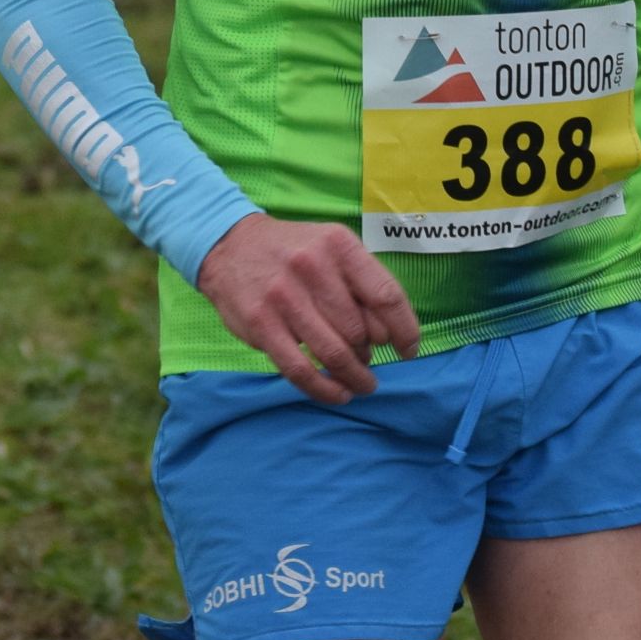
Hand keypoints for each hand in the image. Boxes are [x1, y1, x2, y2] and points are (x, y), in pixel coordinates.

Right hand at [194, 213, 420, 403]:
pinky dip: (325, 390)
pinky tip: (338, 394)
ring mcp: (284, 297)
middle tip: (369, 360)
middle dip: (371, 353)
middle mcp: (312, 267)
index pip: (386, 295)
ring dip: (354, 377)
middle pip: (360, 329)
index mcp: (339, 245)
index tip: (409, 350)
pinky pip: (300, 370)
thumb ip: (362, 283)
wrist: (231, 246)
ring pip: (333, 353)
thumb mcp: (333, 247)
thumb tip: (390, 334)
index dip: (405, 330)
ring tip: (362, 384)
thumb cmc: (295, 251)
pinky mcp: (261, 325)